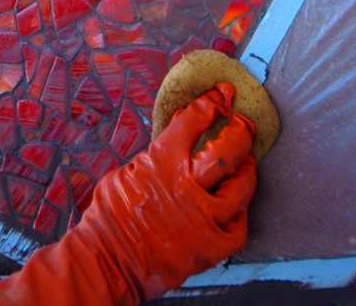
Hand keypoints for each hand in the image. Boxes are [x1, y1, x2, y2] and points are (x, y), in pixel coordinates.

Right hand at [0, 83, 256, 305]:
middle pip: (228, 150)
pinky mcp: (211, 247)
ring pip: (242, 187)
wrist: (108, 261)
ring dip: (246, 172)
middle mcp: (186, 186)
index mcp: (161, 161)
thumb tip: (176, 138)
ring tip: (245, 165)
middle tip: (244, 124)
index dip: (212, 102)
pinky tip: (234, 207)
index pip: (194, 120)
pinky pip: (239, 226)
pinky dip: (239, 214)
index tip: (223, 94)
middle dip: (241, 132)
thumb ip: (156, 156)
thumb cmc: (110, 217)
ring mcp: (202, 218)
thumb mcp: (125, 173)